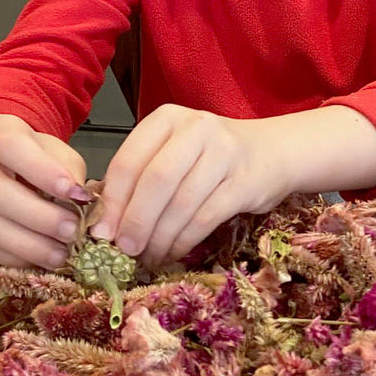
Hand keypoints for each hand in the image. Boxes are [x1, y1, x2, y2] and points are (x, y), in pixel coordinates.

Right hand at [0, 115, 87, 268]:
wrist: (8, 161)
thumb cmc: (35, 155)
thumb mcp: (58, 150)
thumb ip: (69, 169)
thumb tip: (80, 200)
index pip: (9, 145)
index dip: (42, 171)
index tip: (74, 193)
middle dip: (39, 217)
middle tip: (71, 230)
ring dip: (29, 244)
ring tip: (61, 252)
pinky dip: (19, 256)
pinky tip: (43, 258)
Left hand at [91, 106, 287, 267]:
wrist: (274, 152)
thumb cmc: (212, 157)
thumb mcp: (174, 152)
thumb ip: (141, 176)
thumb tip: (105, 223)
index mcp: (168, 118)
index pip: (129, 160)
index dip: (112, 200)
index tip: (101, 233)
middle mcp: (196, 129)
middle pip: (155, 181)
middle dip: (135, 222)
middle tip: (124, 250)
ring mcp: (224, 153)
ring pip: (181, 203)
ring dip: (159, 237)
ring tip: (148, 257)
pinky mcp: (245, 182)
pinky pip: (205, 218)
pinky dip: (184, 241)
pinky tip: (173, 253)